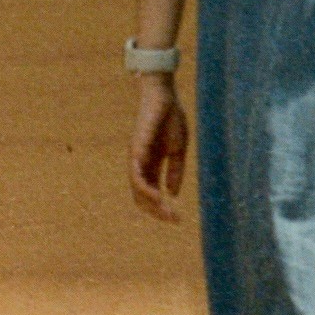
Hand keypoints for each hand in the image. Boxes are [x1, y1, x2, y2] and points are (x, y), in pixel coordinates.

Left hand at [127, 73, 188, 220]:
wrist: (164, 95)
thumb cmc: (170, 118)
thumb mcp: (178, 150)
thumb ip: (175, 172)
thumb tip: (172, 195)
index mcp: (151, 165)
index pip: (151, 194)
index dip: (162, 208)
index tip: (178, 218)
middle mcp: (141, 164)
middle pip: (142, 197)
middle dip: (157, 212)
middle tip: (174, 219)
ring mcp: (137, 158)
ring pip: (137, 191)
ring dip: (151, 205)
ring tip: (167, 212)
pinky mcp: (137, 149)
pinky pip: (136, 175)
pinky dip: (145, 189)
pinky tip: (158, 197)